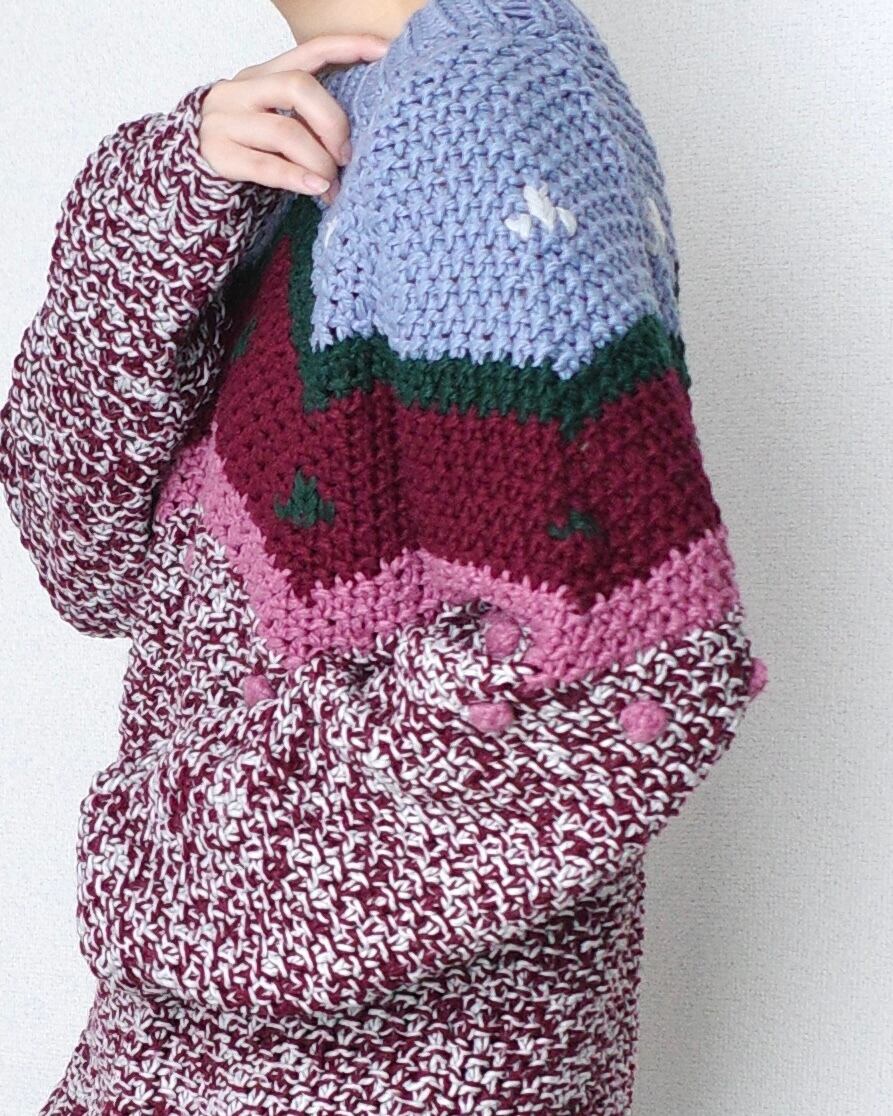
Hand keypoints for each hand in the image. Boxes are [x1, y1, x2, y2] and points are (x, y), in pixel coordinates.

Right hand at [198, 34, 389, 203]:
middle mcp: (240, 90)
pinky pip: (266, 165)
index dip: (347, 47)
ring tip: (330, 184)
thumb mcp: (276, 122)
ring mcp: (225, 121)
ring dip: (319, 161)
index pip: (310, 51)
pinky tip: (316, 189)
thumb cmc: (249, 150)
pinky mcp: (219, 154)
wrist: (190, 175)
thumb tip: (356, 137)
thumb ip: (307, 117)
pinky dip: (297, 178)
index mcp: (261, 74)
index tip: (383, 50)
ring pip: (285, 131)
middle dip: (333, 122)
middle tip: (346, 155)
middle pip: (299, 87)